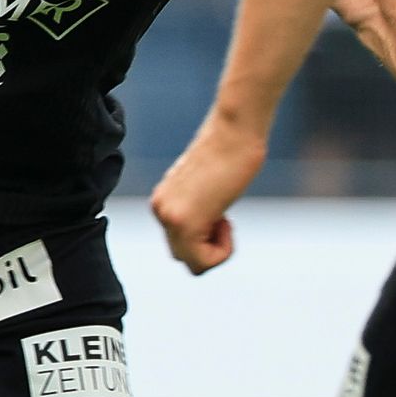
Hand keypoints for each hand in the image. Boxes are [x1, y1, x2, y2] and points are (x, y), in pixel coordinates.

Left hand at [147, 115, 267, 277]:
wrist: (235, 132)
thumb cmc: (233, 152)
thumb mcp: (208, 185)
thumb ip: (198, 206)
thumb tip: (206, 223)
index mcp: (163, 200)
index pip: (180, 242)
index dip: (208, 236)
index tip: (220, 211)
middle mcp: (160, 209)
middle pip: (184, 256)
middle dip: (210, 245)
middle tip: (223, 215)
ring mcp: (169, 217)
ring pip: (194, 264)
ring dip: (218, 250)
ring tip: (225, 216)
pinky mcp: (183, 222)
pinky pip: (202, 262)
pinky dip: (223, 251)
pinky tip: (226, 220)